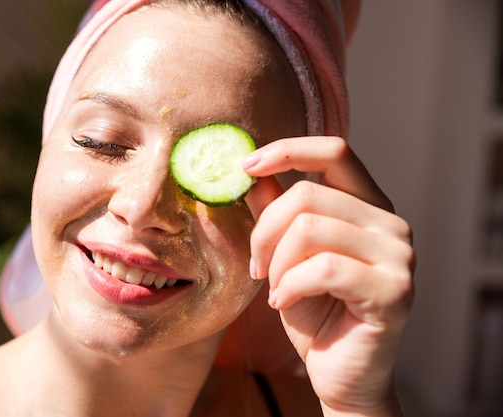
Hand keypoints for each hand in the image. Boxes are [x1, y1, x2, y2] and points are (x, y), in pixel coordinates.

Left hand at [243, 136, 414, 415]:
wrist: (339, 373)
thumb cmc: (314, 311)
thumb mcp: (285, 256)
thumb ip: (276, 213)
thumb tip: (252, 172)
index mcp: (367, 206)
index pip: (334, 151)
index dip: (286, 150)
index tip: (245, 167)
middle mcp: (390, 224)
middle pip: (308, 194)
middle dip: (264, 232)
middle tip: (255, 267)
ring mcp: (398, 256)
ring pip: (309, 229)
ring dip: (275, 263)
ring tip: (273, 288)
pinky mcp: (393, 290)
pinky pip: (321, 268)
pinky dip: (288, 286)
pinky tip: (283, 303)